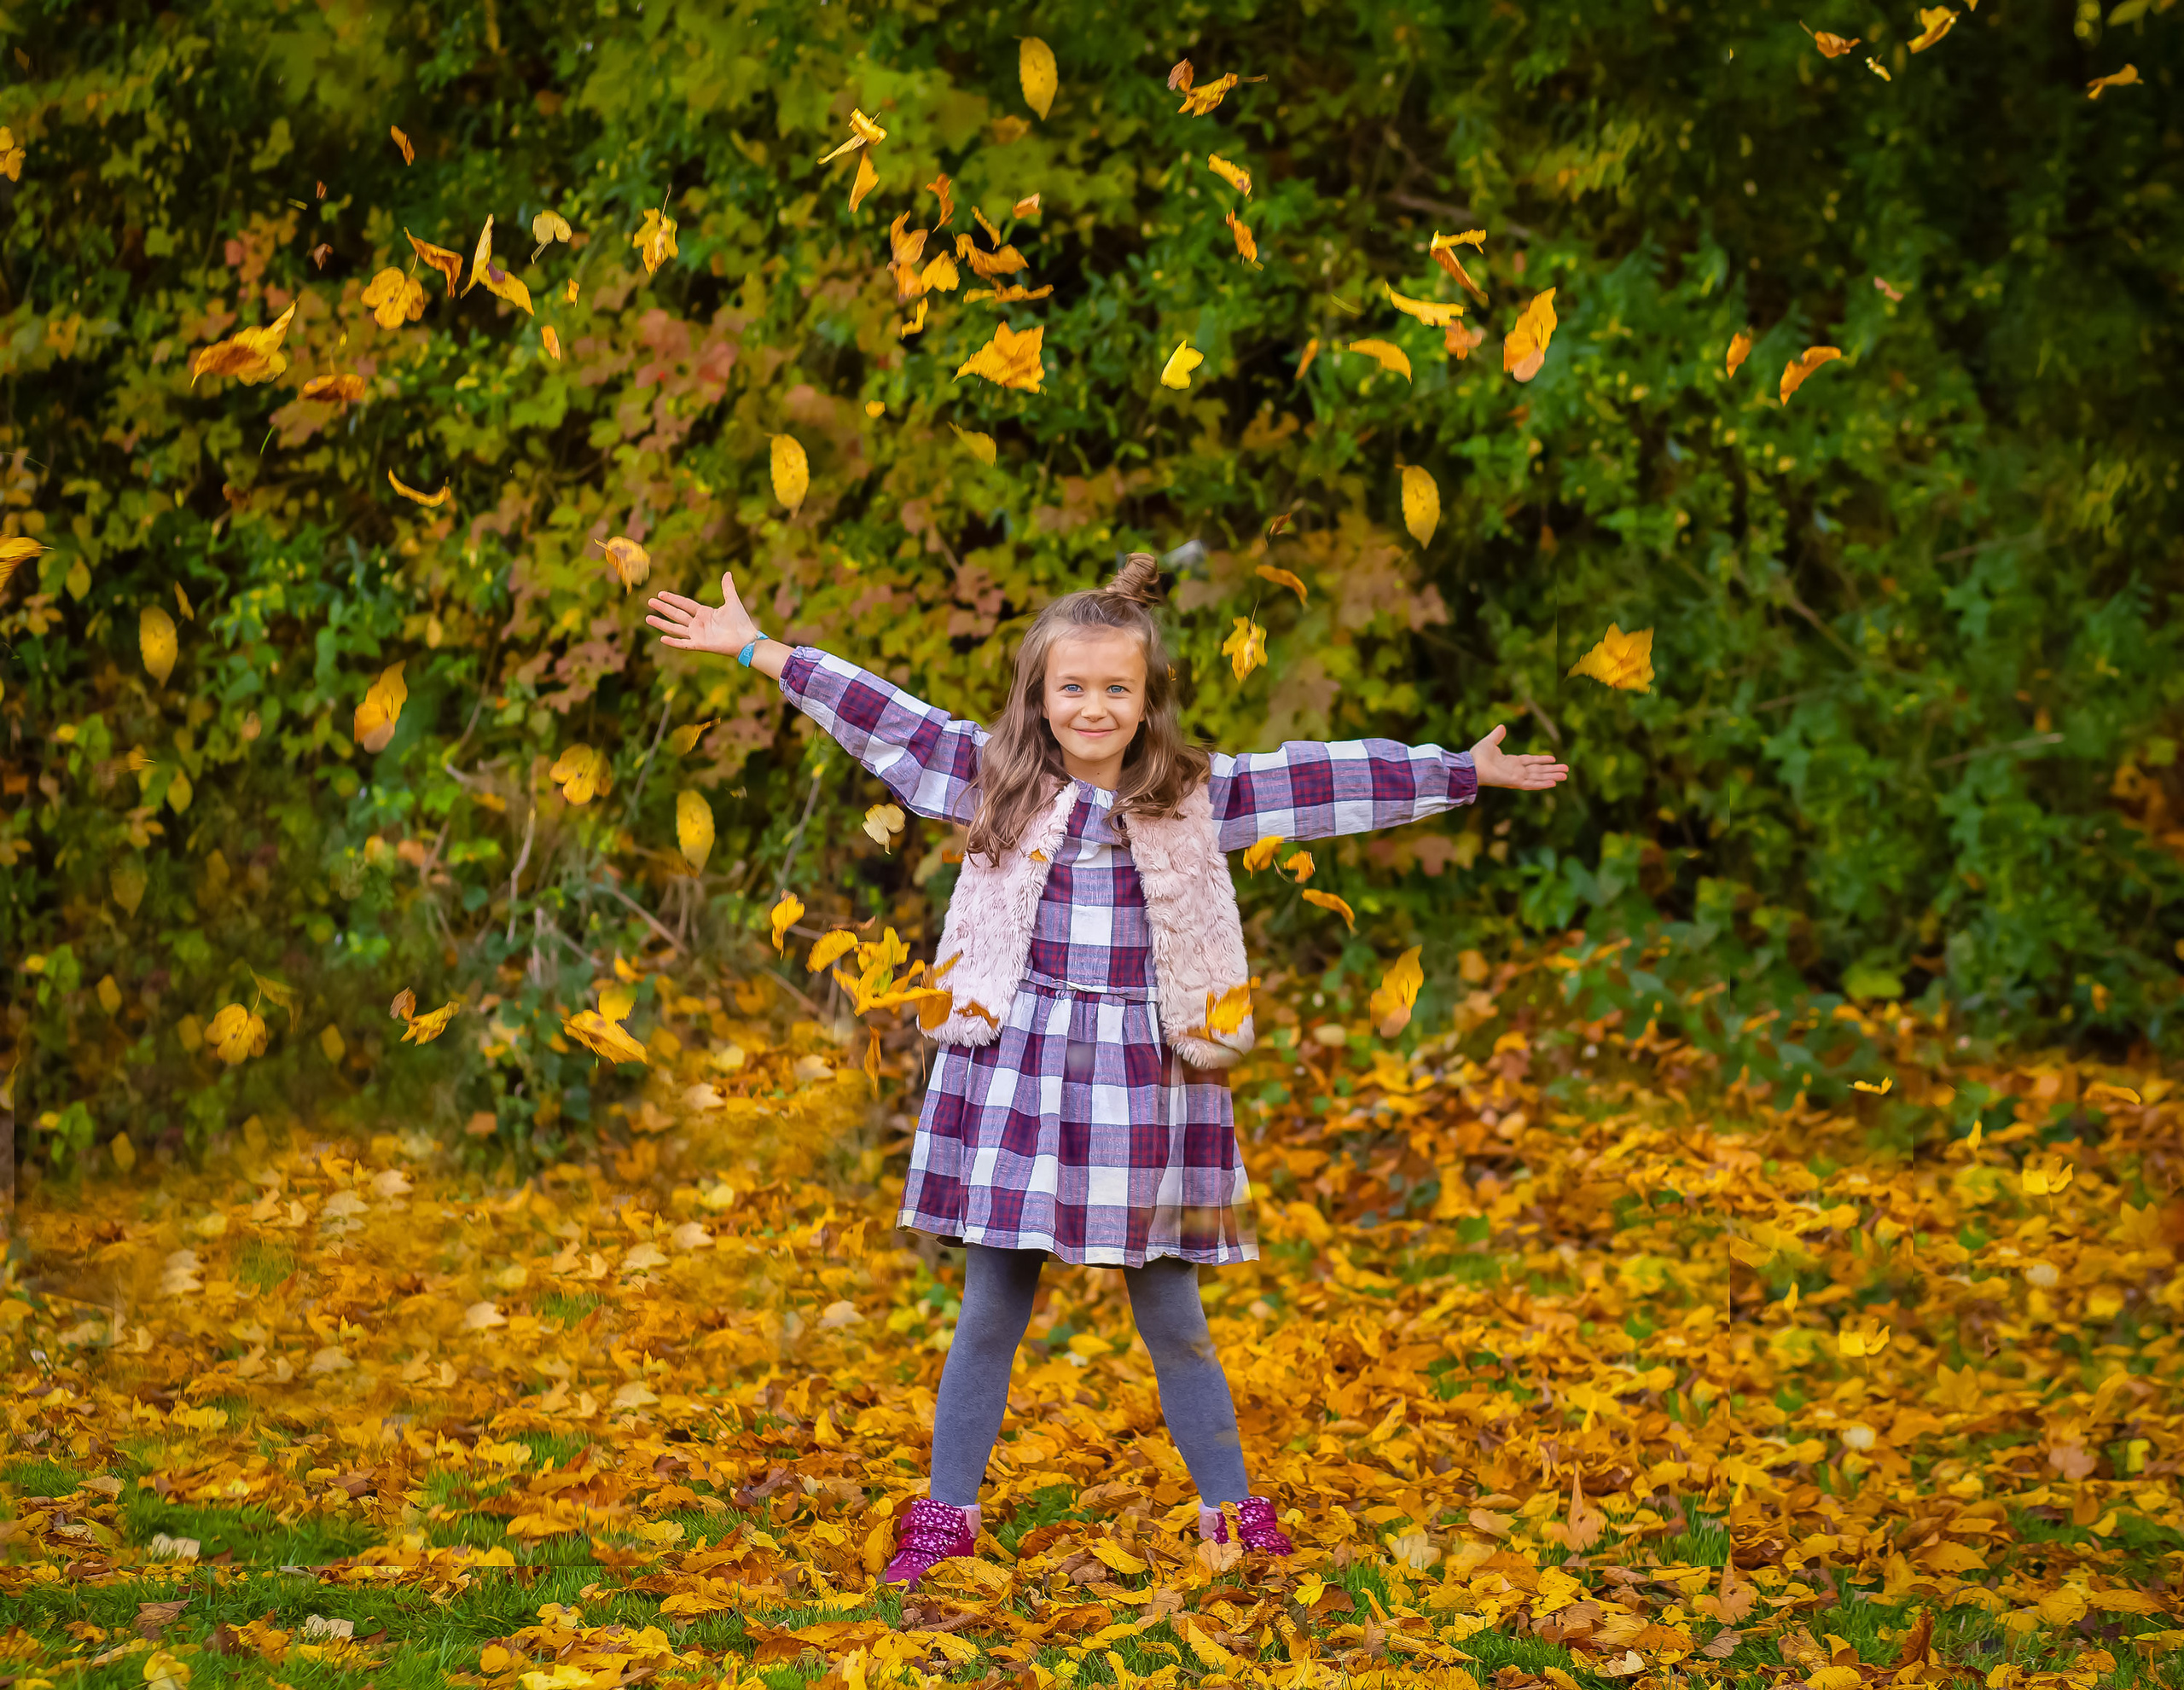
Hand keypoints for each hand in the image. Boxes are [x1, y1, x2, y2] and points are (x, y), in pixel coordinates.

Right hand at [646, 570, 760, 657]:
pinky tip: (661, 639)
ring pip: (675, 628)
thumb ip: (727, 588)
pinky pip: (683, 643)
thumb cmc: (741, 622)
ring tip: (648, 619)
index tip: (660, 593)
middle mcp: (698, 623)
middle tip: (649, 601)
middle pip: (676, 614)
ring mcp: (697, 634)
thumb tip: (727, 573)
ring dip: (662, 624)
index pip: (684, 604)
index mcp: (704, 613)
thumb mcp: (732, 601)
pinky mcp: (699, 644)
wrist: (746, 639)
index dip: (673, 599)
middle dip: (663, 608)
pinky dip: (673, 642)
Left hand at [1469, 724, 1569, 789]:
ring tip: (1565, 776)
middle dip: (1552, 770)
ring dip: (1551, 776)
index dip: (1542, 760)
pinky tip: (1553, 783)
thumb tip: (1502, 727)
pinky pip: (1531, 784)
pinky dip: (1542, 783)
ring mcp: (1516, 777)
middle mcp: (1516, 770)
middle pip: (1538, 770)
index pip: (1531, 761)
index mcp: (1511, 762)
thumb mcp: (1490, 742)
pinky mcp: (1514, 782)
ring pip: (1538, 777)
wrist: (1471, 765)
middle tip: (1566, 771)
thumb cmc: (1477, 756)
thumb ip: (1497, 735)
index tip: (1553, 759)